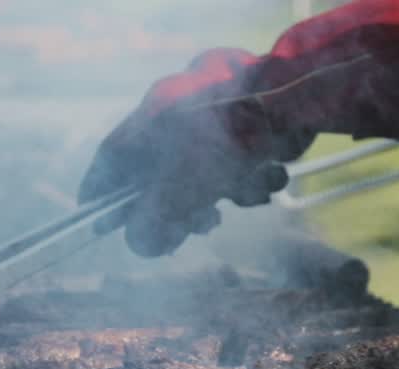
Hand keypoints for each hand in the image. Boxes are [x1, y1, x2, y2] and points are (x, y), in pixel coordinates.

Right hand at [79, 0, 398, 257]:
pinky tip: (271, 174)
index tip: (101, 224)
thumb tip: (140, 243)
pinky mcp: (250, 110)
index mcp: (148, 120)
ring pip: (207, 166)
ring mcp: (214, 105)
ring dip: (227, 191)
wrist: (297, 96)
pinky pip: (239, 153)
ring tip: (249, 194)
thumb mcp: (181, 194)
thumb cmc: (227, 142)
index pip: (110, 161)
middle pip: (162, 171)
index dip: (102, 196)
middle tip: (200, 226)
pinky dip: (252, 171)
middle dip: (183, 205)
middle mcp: (175, 107)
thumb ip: (152, 225)